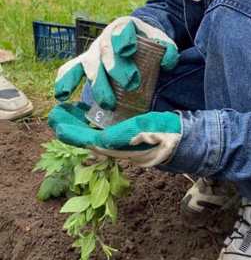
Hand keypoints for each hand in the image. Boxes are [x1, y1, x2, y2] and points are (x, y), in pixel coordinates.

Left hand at [48, 102, 181, 166]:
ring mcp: (122, 144)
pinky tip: (87, 114)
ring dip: (78, 124)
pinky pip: (103, 132)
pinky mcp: (126, 138)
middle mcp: (118, 148)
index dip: (73, 132)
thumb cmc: (169, 133)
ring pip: (93, 135)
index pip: (90, 141)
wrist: (185, 141)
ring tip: (66, 111)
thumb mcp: (150, 129)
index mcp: (122, 147)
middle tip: (55, 113)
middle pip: (87, 139)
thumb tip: (102, 139)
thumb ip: (128, 133)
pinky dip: (91, 124)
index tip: (57, 122)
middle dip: (70, 127)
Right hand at [55, 16, 178, 109]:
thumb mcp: (161, 40)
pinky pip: (70, 70)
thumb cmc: (148, 42)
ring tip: (109, 103)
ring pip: (90, 64)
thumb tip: (168, 62)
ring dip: (98, 84)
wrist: (133, 38)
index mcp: (124, 26)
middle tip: (132, 84)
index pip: (123, 31)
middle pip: (106, 51)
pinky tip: (62, 96)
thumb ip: (168, 49)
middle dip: (116, 68)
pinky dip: (65, 81)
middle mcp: (105, 37)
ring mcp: (93, 50)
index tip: (129, 50)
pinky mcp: (84, 63)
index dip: (124, 40)